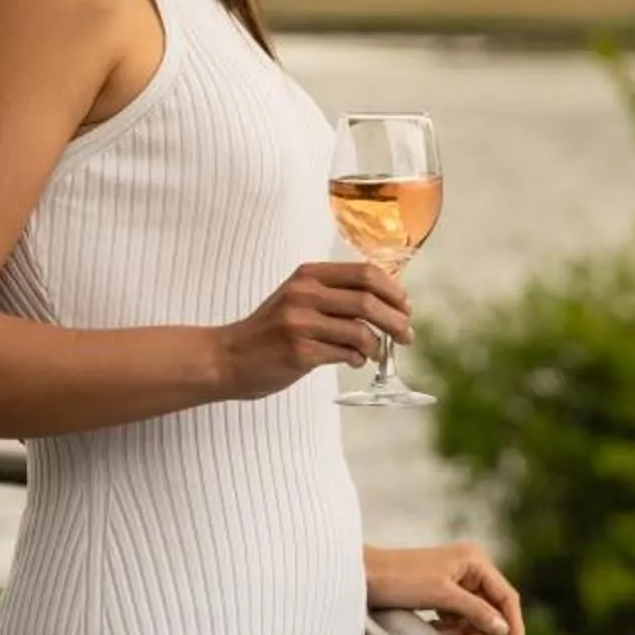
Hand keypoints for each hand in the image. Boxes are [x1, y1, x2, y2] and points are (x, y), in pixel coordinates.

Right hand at [216, 260, 411, 399]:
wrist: (228, 357)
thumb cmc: (270, 330)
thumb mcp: (298, 297)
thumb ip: (334, 294)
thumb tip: (386, 300)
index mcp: (308, 275)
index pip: (365, 273)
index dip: (393, 291)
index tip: (405, 307)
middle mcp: (305, 294)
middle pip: (368, 301)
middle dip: (396, 320)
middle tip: (407, 335)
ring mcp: (301, 323)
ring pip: (360, 331)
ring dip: (378, 345)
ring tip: (377, 353)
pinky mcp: (299, 352)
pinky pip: (345, 354)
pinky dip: (359, 359)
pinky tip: (355, 361)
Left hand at [367, 541, 526, 634]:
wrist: (362, 575)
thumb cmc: (399, 578)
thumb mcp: (441, 595)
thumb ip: (475, 611)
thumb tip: (504, 627)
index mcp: (475, 560)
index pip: (506, 597)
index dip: (514, 627)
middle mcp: (470, 567)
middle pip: (490, 611)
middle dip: (473, 632)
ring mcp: (455, 579)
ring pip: (472, 618)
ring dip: (458, 633)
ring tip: (435, 634)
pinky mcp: (442, 591)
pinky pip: (457, 618)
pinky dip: (448, 629)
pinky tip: (431, 630)